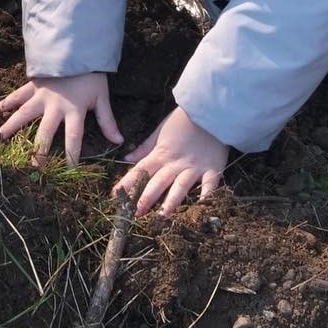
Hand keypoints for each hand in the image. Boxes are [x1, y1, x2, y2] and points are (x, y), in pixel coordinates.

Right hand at [0, 73, 122, 165]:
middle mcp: (54, 106)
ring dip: (13, 126)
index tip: (69, 172)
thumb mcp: (102, 97)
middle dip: (38, 151)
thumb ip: (107, 120)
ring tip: (1, 137)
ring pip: (24, 113)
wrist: (78, 48)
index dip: (71, 156)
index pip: (73, 139)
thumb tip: (119, 141)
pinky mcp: (33, 85)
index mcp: (73, 111)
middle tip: (32, 167)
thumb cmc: (91, 75)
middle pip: (44, 133)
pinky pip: (18, 94)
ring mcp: (41, 95)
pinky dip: (7, 101)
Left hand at [114, 107, 228, 214]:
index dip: (127, 184)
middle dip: (146, 198)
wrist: (208, 111)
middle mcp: (175, 164)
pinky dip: (207, 196)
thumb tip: (126, 158)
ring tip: (163, 216)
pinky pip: (209, 185)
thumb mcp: (159, 132)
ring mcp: (194, 167)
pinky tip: (202, 208)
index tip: (115, 196)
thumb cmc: (182, 121)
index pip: (140, 171)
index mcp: (160, 154)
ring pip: (180, 187)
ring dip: (171, 202)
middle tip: (136, 214)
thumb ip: (144, 148)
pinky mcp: (212, 169)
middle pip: (158, 183)